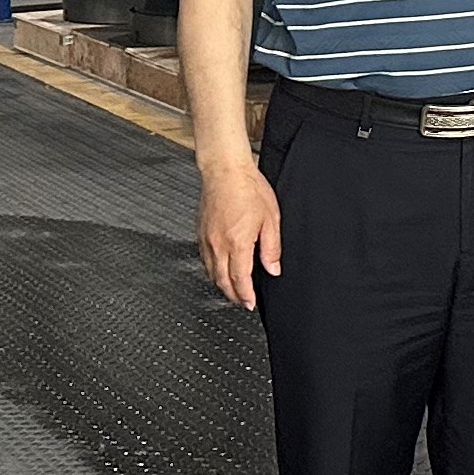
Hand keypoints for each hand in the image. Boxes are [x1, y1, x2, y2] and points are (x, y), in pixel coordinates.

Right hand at [197, 155, 278, 311]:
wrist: (225, 171)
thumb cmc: (249, 188)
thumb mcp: (271, 219)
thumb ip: (272, 248)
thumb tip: (273, 269)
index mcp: (237, 242)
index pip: (239, 279)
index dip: (245, 295)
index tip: (250, 303)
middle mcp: (218, 244)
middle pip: (222, 281)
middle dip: (233, 295)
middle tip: (243, 302)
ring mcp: (206, 239)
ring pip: (211, 272)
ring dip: (222, 285)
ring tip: (233, 290)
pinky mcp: (200, 233)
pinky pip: (205, 260)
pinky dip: (213, 271)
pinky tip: (220, 270)